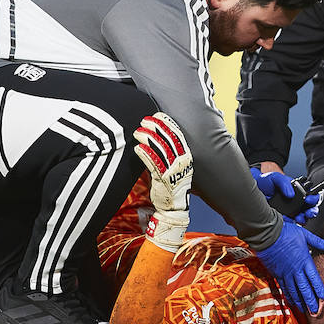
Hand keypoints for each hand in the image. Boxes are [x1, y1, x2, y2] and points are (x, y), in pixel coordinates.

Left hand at [133, 112, 192, 251]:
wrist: (174, 207)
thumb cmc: (171, 185)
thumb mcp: (174, 167)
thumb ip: (168, 154)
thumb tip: (156, 138)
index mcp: (186, 157)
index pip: (177, 136)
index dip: (167, 124)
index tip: (158, 115)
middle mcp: (181, 162)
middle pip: (168, 140)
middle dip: (156, 127)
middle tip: (145, 120)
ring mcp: (173, 170)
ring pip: (160, 149)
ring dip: (149, 138)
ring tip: (139, 131)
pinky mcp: (163, 179)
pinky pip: (154, 164)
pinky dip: (145, 154)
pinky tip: (138, 147)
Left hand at [250, 166, 320, 223]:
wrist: (253, 189)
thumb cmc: (265, 182)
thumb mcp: (276, 178)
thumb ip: (284, 183)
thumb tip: (291, 194)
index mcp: (296, 191)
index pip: (310, 196)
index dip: (313, 198)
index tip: (309, 199)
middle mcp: (294, 202)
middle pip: (309, 209)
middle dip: (312, 211)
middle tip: (309, 211)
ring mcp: (289, 211)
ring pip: (302, 218)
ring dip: (304, 219)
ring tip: (300, 217)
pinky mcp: (282, 218)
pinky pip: (290, 223)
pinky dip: (292, 223)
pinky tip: (290, 220)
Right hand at [254, 221, 323, 313]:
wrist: (268, 235)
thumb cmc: (287, 233)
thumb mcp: (305, 235)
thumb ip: (318, 242)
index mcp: (305, 261)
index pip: (314, 278)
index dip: (319, 289)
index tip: (323, 298)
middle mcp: (296, 270)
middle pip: (305, 289)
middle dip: (310, 301)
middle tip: (315, 312)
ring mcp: (285, 273)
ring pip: (294, 291)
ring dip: (299, 302)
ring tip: (304, 310)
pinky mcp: (276, 273)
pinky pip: (284, 288)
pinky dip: (288, 296)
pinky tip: (291, 301)